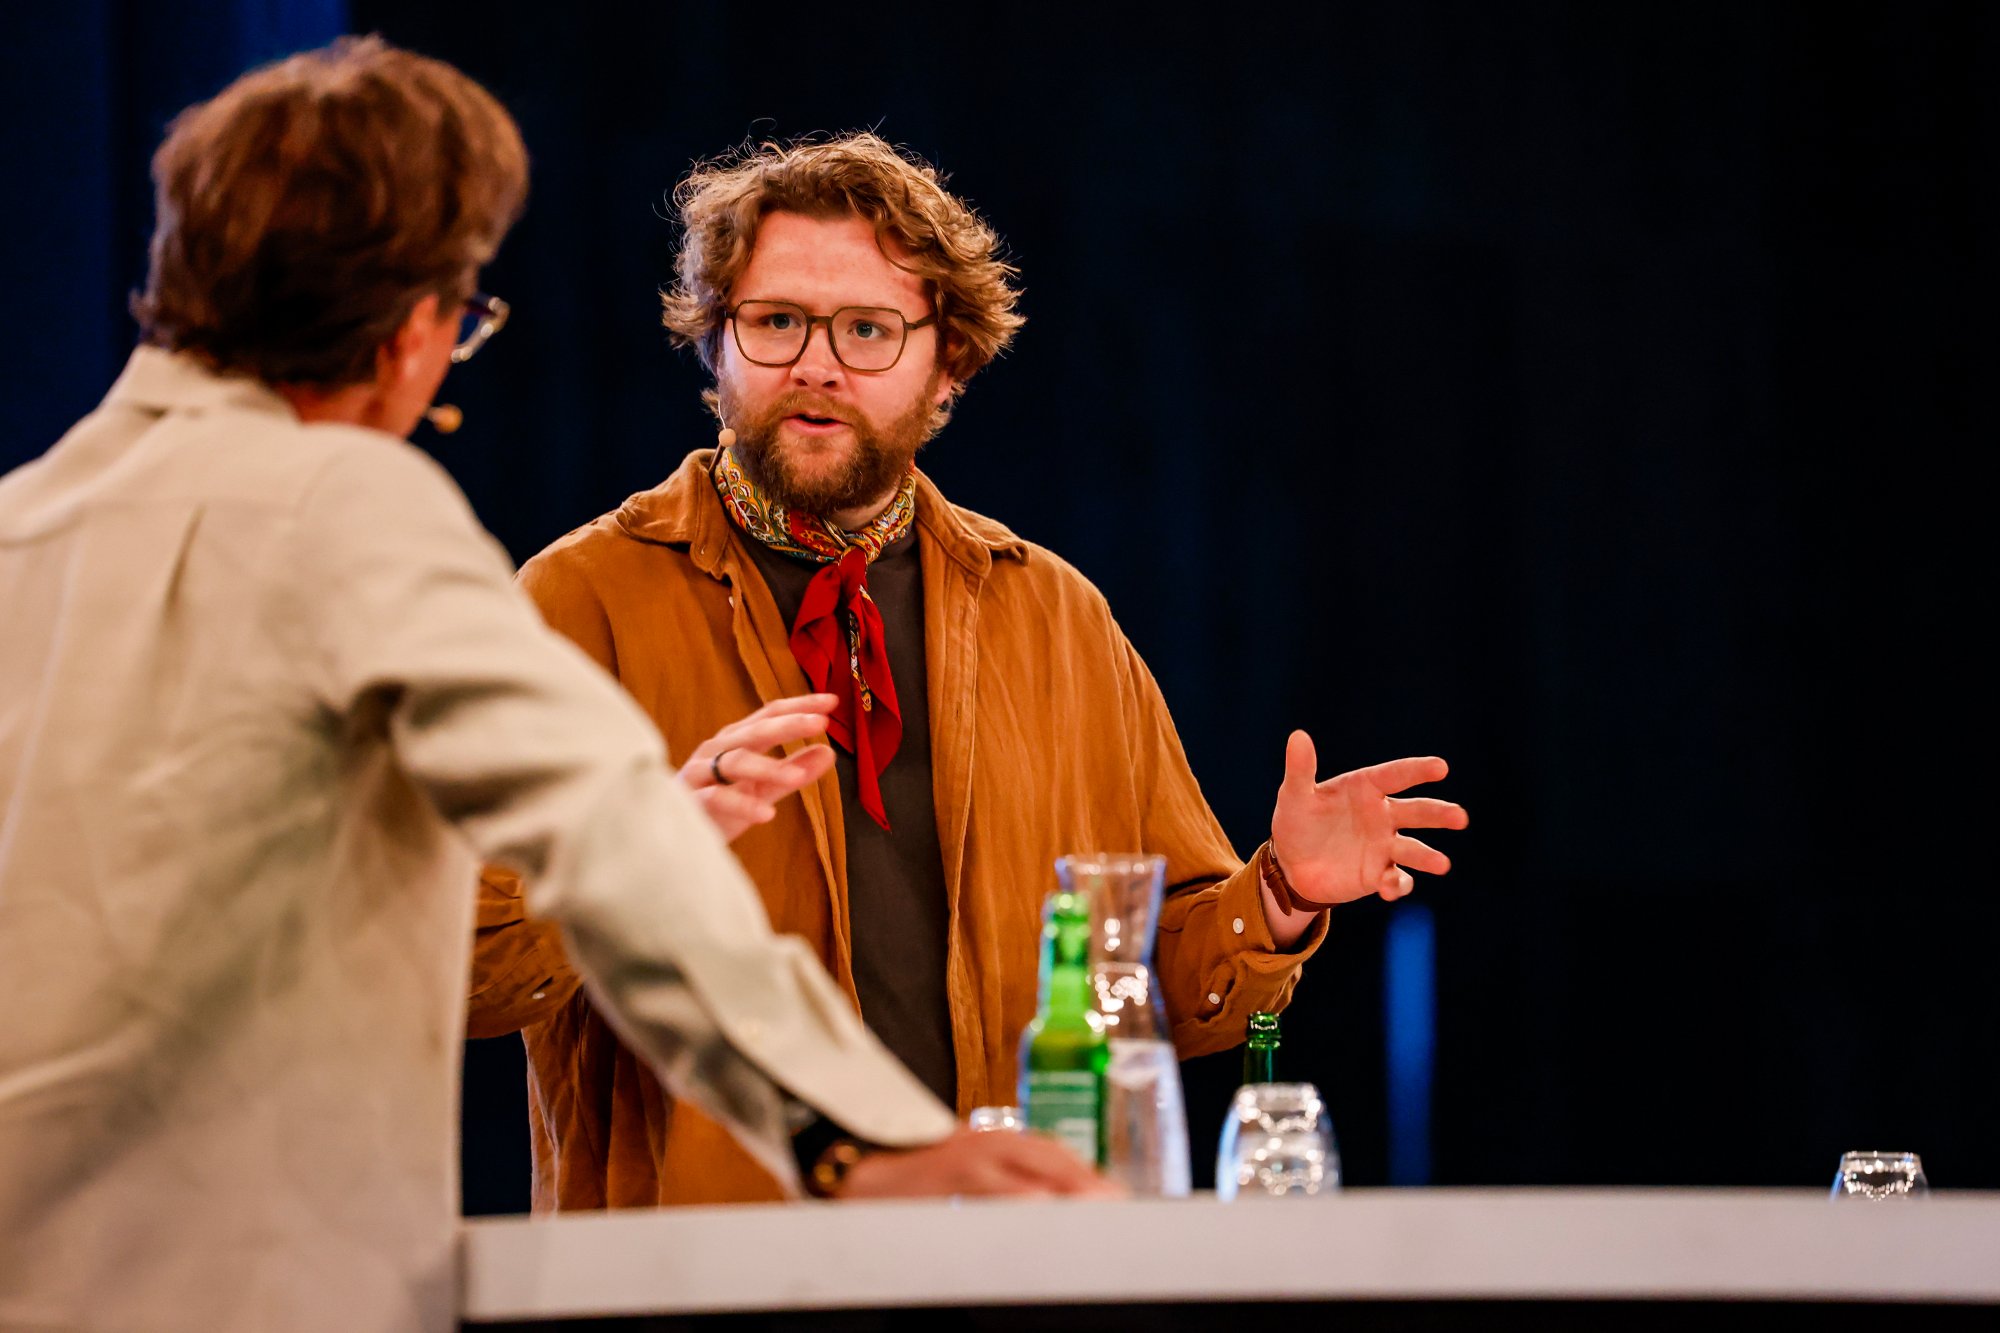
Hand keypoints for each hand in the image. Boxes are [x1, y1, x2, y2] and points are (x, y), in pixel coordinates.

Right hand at [678, 694, 839, 841]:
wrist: (671, 839)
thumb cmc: (718, 808)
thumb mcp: (763, 789)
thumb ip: (793, 772)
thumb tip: (829, 752)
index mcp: (734, 741)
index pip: (769, 715)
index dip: (799, 706)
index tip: (832, 703)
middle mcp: (715, 750)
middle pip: (755, 730)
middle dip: (788, 724)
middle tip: (821, 724)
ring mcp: (699, 774)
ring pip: (734, 761)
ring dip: (769, 766)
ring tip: (798, 777)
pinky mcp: (689, 801)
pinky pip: (716, 798)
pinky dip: (741, 804)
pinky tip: (765, 814)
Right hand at [838, 1129, 1122, 1199]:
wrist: (855, 1167)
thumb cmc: (915, 1181)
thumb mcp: (966, 1173)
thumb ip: (1004, 1181)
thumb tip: (1052, 1204)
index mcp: (991, 1141)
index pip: (1049, 1153)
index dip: (1083, 1172)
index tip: (1115, 1195)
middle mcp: (981, 1142)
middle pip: (1044, 1156)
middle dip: (1082, 1178)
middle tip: (1116, 1202)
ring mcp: (961, 1157)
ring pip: (1020, 1168)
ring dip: (1059, 1185)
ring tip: (1092, 1205)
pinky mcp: (940, 1175)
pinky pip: (984, 1185)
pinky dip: (1014, 1194)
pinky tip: (1039, 1207)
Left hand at [1269, 730, 1466, 906]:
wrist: (1291, 864)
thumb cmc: (1296, 822)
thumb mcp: (1293, 796)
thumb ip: (1300, 769)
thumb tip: (1298, 736)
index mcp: (1366, 789)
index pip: (1396, 775)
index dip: (1418, 771)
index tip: (1441, 767)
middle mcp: (1382, 815)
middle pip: (1416, 812)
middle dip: (1439, 814)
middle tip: (1459, 818)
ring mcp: (1384, 846)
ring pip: (1413, 849)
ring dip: (1427, 856)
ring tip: (1441, 864)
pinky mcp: (1379, 874)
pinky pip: (1395, 880)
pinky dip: (1396, 885)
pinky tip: (1388, 887)